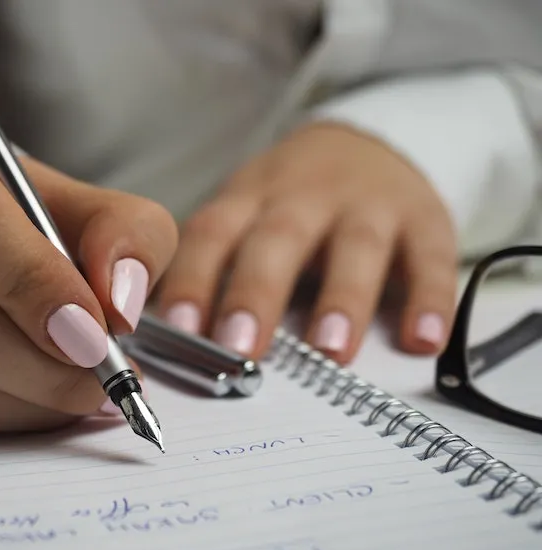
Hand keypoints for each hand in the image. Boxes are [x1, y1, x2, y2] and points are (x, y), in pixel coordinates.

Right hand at [0, 101, 176, 431]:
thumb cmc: (18, 210)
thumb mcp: (86, 200)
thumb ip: (125, 233)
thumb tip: (119, 302)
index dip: (28, 278)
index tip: (93, 331)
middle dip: (37, 360)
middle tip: (103, 378)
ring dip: (22, 399)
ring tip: (82, 391)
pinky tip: (33, 397)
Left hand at [155, 122, 456, 363]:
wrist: (368, 144)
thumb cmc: (291, 201)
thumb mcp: (248, 214)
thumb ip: (217, 268)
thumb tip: (173, 343)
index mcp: (251, 199)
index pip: (213, 235)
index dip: (193, 279)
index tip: (179, 330)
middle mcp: (305, 197)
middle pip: (278, 239)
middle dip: (257, 293)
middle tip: (240, 348)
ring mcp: (368, 205)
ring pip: (355, 247)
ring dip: (342, 298)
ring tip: (330, 351)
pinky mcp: (424, 219)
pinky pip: (431, 258)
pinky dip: (429, 299)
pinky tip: (422, 340)